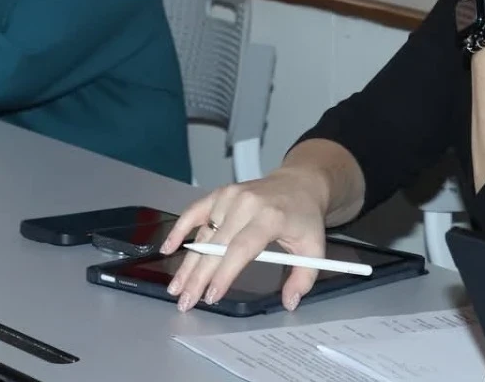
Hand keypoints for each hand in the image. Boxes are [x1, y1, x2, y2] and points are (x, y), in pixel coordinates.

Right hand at [158, 169, 331, 312]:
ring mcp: (230, 196)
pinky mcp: (220, 193)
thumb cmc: (304, 216)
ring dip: (188, 263)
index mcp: (270, 217)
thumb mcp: (314, 247)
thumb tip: (289, 302)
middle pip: (216, 245)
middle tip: (186, 301)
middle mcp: (246, 204)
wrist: (300, 182)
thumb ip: (303, 278)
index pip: (241, 247)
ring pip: (204, 235)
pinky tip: (169, 247)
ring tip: (177, 287)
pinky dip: (180, 229)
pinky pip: (195, 211)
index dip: (224, 273)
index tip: (211, 295)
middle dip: (198, 276)